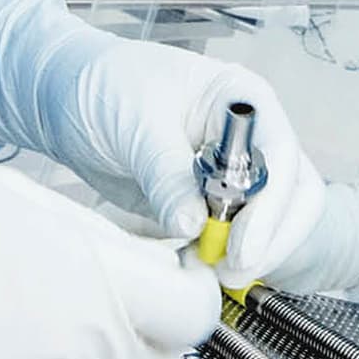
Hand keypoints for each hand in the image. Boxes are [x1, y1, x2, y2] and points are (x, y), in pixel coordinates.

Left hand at [0, 0, 329, 284]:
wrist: (65, 100)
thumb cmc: (103, 86)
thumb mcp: (135, 124)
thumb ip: (166, 173)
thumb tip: (193, 225)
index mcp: (241, 98)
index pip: (280, 154)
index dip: (270, 204)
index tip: (242, 244)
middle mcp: (250, 135)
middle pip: (293, 192)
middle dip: (272, 236)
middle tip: (233, 269)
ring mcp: (234, 170)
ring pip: (275, 218)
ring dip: (255, 251)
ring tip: (216, 272)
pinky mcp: (210, 201)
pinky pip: (237, 234)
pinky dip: (226, 254)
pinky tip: (198, 265)